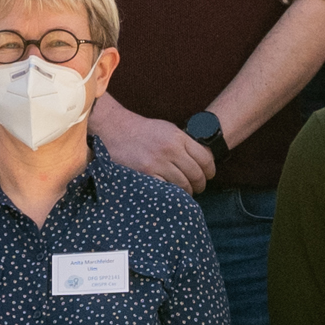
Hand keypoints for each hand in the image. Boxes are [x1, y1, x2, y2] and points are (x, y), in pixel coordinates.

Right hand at [93, 96, 212, 190]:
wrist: (114, 129)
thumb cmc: (141, 131)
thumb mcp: (167, 129)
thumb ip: (184, 143)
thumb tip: (202, 160)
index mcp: (178, 138)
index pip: (205, 159)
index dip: (210, 171)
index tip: (209, 176)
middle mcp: (170, 150)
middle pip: (196, 174)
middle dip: (200, 185)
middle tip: (198, 188)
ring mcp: (157, 163)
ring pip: (183, 185)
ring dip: (187, 192)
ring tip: (185, 193)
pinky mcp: (145, 174)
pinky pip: (166, 190)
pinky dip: (171, 195)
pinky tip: (171, 194)